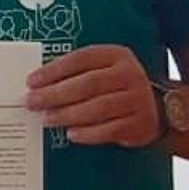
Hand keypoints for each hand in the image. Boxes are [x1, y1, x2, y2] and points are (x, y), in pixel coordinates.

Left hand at [27, 46, 160, 146]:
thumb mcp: (103, 71)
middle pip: (88, 84)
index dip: (54, 70)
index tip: (31, 82)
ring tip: (47, 119)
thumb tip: (38, 87)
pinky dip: (88, 133)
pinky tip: (71, 133)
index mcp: (116, 56)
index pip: (81, 59)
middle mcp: (129, 74)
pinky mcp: (139, 123)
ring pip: (98, 107)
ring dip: (68, 114)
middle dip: (55, 94)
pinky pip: (109, 129)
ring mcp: (137, 99)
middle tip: (32, 102)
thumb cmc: (117, 88)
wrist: (157, 109)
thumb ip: (76, 74)